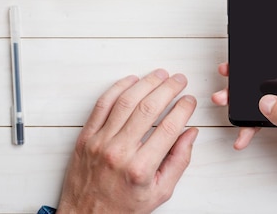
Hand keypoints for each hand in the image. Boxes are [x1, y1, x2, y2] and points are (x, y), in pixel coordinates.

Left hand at [57, 69, 197, 213]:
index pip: (169, 127)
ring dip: (145, 83)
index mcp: (141, 168)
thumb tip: (190, 133)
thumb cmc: (122, 207)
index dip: (183, 108)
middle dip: (168, 89)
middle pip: (149, 108)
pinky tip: (131, 81)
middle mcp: (119, 152)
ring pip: (125, 101)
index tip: (190, 101)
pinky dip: (117, 88)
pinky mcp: (85, 137)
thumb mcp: (160, 192)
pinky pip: (102, 105)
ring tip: (160, 75)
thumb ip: (179, 161)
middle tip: (179, 80)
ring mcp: (99, 142)